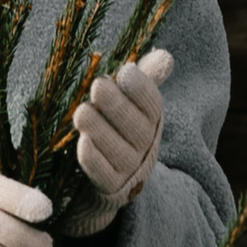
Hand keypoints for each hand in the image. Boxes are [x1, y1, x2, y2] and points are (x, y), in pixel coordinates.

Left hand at [67, 49, 173, 225]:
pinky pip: (104, 175)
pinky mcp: (110, 189)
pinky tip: (82, 144)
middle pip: (136, 127)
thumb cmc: (114, 130)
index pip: (152, 105)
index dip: (141, 89)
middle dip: (117, 106)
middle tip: (97, 86)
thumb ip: (141, 81)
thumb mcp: (128, 104)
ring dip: (100, 131)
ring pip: (119, 151)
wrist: (103, 180)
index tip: (126, 71)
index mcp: (151, 122)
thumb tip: (165, 57)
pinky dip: (93, 160)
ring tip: (81, 112)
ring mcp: (129, 170)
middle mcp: (145, 147)